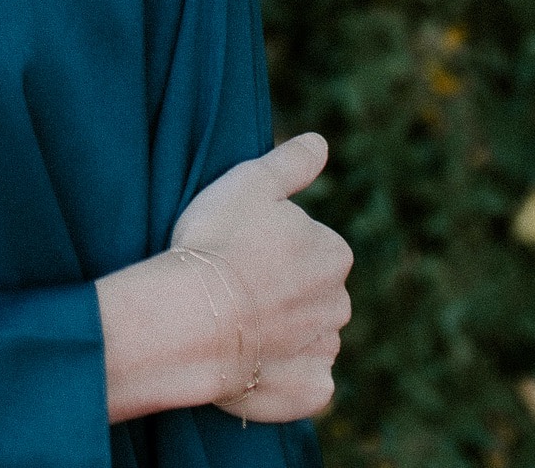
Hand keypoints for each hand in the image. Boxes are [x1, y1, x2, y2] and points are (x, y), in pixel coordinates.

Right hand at [169, 131, 352, 422]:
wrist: (196, 317)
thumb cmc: (220, 242)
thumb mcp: (251, 182)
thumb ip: (291, 163)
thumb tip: (320, 143)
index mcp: (334, 253)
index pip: (312, 246)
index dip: (273, 246)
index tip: (241, 248)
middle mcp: (339, 304)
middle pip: (313, 293)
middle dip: (284, 291)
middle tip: (236, 285)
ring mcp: (324, 350)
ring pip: (308, 336)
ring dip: (283, 332)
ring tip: (237, 324)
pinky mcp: (310, 392)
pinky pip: (304, 381)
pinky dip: (285, 375)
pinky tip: (253, 361)